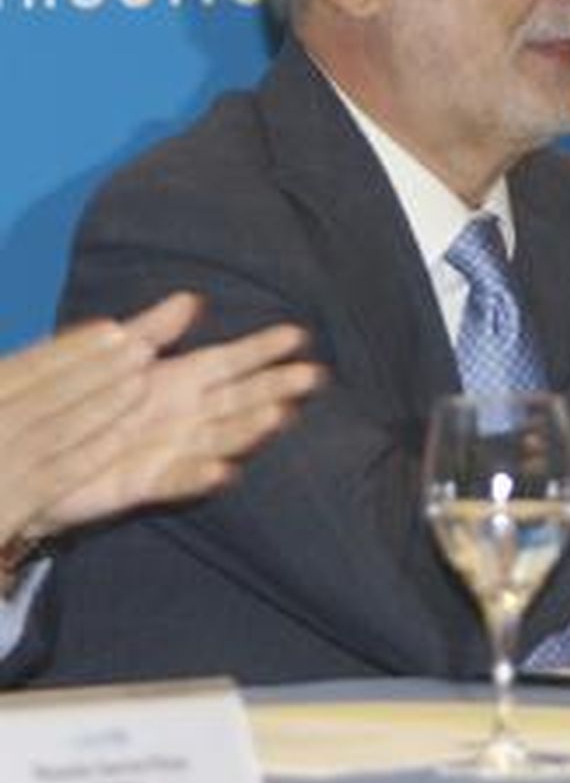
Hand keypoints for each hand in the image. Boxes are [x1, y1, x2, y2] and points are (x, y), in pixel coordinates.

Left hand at [0, 293, 319, 559]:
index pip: (232, 360)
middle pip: (240, 398)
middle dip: (276, 387)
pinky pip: (178, 479)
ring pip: (220, 437)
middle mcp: (186, 414)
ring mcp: (171, 449)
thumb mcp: (118, 355)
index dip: (262, 349)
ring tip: (279, 415)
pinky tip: (226, 471)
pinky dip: (202, 476)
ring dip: (250, 428)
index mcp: (181, 380)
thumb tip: (192, 298)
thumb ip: (154, 330)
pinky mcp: (145, 484)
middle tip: (313, 376)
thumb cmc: (88, 401)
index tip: (298, 335)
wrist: (43, 456)